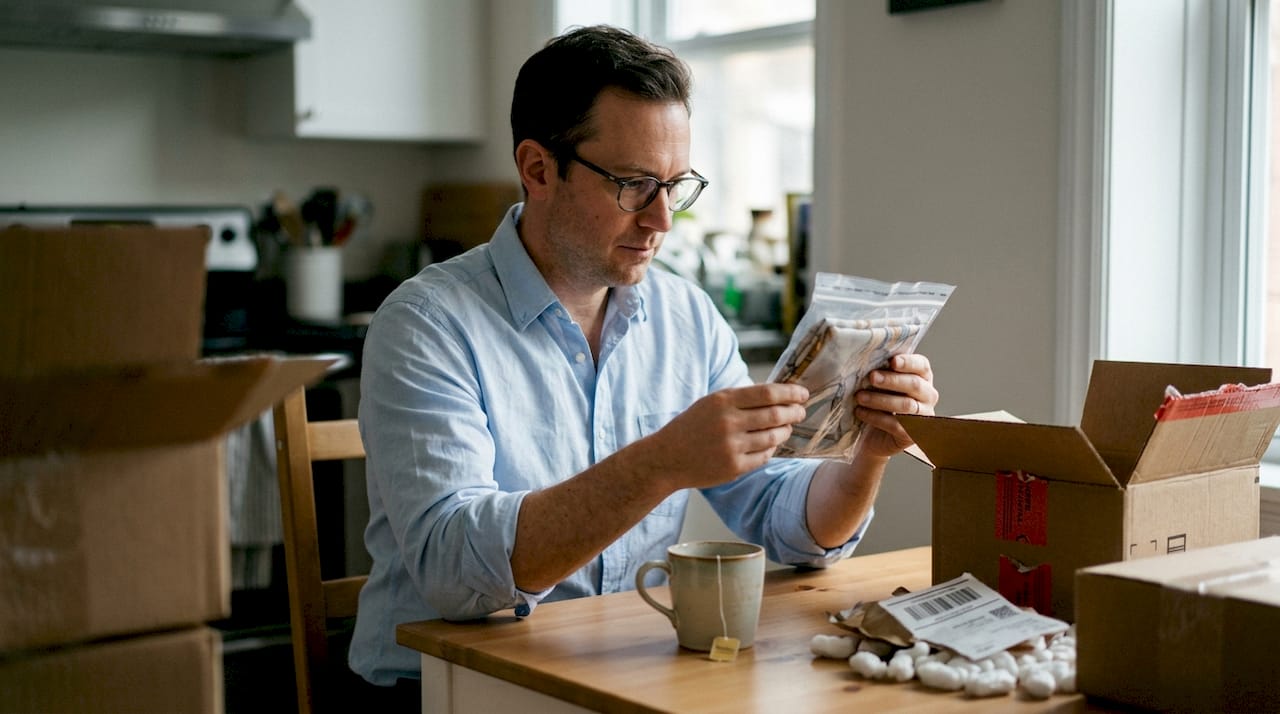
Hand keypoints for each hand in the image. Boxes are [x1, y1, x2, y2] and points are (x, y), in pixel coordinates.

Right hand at [641, 383, 808, 489]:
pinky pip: (764, 456)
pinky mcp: (734, 467)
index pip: (767, 394)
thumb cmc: (691, 426)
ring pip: (773, 437)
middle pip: (775, 415)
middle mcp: (728, 423)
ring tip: (787, 427)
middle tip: (800, 411)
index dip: (790, 393)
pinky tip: (771, 443)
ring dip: (785, 431)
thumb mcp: (710, 403)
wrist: (666, 458)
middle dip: (793, 412)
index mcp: (722, 401)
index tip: (802, 394)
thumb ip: (740, 399)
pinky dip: (771, 448)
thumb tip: (778, 396)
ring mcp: (732, 447)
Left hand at [852, 353, 936, 459]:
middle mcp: (928, 395)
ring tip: (860, 397)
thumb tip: (864, 361)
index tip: (892, 361)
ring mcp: (923, 416)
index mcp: (922, 377)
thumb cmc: (877, 402)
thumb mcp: (879, 385)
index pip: (922, 365)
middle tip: (872, 377)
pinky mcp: (913, 434)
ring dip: (881, 400)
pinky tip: (861, 412)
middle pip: (914, 384)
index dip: (908, 362)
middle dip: (891, 380)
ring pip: (906, 405)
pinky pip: (896, 425)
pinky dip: (876, 417)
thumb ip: (880, 372)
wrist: (872, 435)